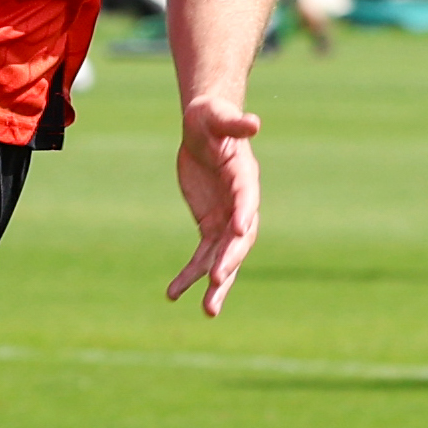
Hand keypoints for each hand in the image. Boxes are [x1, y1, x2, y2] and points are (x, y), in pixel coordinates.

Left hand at [166, 96, 262, 316]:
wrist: (204, 129)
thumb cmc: (211, 118)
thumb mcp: (216, 116)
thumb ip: (233, 123)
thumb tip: (254, 122)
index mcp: (245, 179)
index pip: (247, 200)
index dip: (243, 214)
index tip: (238, 231)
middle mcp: (240, 205)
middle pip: (239, 240)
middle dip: (230, 262)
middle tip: (219, 283)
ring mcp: (226, 219)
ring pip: (224, 259)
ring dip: (217, 285)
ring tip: (208, 311)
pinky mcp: (210, 226)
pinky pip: (202, 257)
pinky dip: (190, 276)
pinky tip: (173, 294)